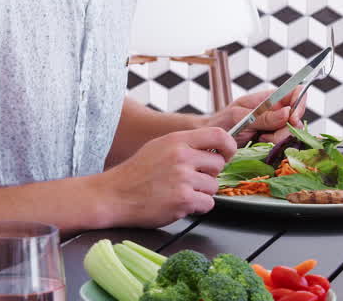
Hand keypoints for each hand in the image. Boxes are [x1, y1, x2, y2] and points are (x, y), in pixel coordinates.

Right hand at [103, 125, 235, 226]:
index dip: (229, 146)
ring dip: (202, 192)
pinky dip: (198, 206)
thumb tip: (213, 148)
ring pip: (213, 186)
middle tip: (191, 180)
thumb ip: (186, 145)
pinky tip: (180, 203)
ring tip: (180, 192)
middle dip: (209, 174)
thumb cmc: (136, 172)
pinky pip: (208, 203)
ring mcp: (183, 178)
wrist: (113, 195)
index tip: (227, 155)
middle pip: (218, 165)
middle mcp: (182, 156)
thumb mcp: (160, 146)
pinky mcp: (183, 199)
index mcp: (178, 140)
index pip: (219, 135)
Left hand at [206, 88, 307, 145]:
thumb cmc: (223, 122)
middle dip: (285, 129)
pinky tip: (260, 144)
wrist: (213, 140)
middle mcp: (278, 110)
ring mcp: (277, 126)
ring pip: (292, 133)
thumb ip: (263, 116)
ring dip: (278, 139)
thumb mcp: (240, 116)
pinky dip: (275, 147)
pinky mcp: (274, 140)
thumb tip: (287, 112)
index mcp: (271, 98)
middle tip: (265, 135)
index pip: (297, 92)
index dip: (300, 103)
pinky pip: (284, 144)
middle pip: (297, 117)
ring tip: (259, 139)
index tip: (292, 119)